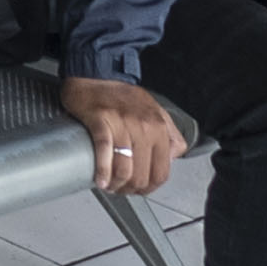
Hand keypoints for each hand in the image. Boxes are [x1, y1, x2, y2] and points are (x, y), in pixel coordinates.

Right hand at [64, 74, 182, 193]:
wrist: (94, 74)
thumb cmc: (120, 95)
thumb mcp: (154, 111)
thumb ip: (169, 134)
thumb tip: (172, 157)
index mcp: (159, 127)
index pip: (161, 171)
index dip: (149, 188)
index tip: (138, 190)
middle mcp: (144, 126)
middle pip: (142, 174)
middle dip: (129, 189)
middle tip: (120, 190)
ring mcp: (122, 123)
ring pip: (124, 168)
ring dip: (115, 184)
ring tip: (108, 186)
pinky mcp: (101, 120)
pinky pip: (105, 152)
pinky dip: (102, 170)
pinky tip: (100, 179)